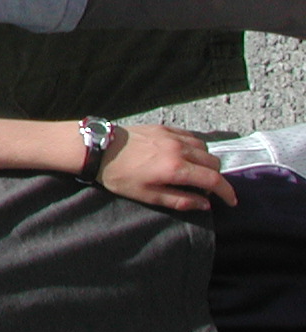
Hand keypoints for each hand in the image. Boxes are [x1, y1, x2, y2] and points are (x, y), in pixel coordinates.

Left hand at [98, 123, 236, 209]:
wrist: (99, 148)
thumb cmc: (120, 176)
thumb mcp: (148, 196)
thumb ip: (180, 201)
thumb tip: (205, 204)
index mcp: (176, 168)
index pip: (214, 180)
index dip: (227, 193)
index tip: (231, 202)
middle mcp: (179, 149)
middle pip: (213, 163)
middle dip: (216, 178)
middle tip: (206, 188)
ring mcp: (172, 135)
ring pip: (204, 148)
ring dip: (206, 161)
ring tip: (195, 172)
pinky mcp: (164, 127)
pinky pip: (191, 136)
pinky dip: (196, 147)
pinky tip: (186, 155)